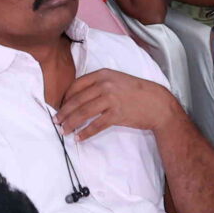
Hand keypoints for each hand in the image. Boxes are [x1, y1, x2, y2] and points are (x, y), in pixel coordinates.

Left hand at [56, 71, 180, 141]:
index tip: (59, 107)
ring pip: (83, 113)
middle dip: (64, 113)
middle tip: (56, 121)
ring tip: (64, 131)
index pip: (76, 86)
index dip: (65, 98)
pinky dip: (85, 133)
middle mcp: (105, 85)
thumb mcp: (117, 80)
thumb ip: (99, 84)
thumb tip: (78, 98)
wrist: (157, 103)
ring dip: (71, 124)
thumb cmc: (136, 92)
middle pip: (77, 100)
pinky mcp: (117, 114)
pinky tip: (79, 138)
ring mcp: (111, 99)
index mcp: (103, 74)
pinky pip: (96, 125)